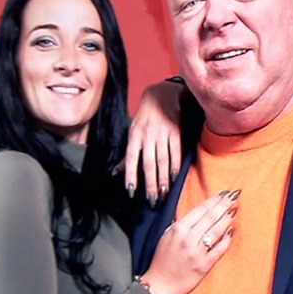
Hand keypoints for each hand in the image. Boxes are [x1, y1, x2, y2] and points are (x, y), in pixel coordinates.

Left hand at [125, 81, 182, 206]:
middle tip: (151, 200)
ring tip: (163, 193)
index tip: (131, 191)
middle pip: (148, 163)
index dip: (130, 175)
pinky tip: (174, 177)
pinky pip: (176, 151)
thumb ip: (128, 152)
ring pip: (162, 160)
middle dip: (150, 183)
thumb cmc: (145, 115)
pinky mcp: (176, 131)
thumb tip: (116, 172)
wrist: (162, 93)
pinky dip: (175, 165)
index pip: (131, 159)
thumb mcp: (133, 130)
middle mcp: (147, 135)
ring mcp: (162, 133)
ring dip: (163, 178)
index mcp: (134, 135)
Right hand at [140, 190, 238, 293]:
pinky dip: (227, 239)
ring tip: (234, 210)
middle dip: (224, 205)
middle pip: (211, 217)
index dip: (214, 200)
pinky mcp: (204, 265)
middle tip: (234, 197)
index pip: (200, 209)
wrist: (160, 285)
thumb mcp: (167, 236)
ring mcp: (197, 252)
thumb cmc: (162, 259)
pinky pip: (219, 249)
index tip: (223, 193)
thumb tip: (198, 211)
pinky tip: (231, 231)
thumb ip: (181, 223)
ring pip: (217, 231)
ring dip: (227, 219)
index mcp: (178, 229)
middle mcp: (188, 238)